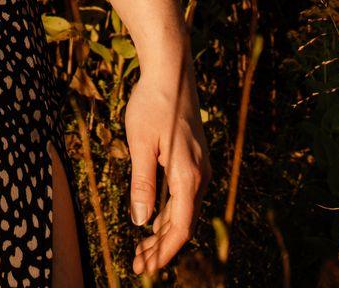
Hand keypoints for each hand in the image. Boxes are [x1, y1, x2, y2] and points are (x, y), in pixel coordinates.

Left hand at [123, 62, 211, 275]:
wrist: (172, 70)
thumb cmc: (153, 103)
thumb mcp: (140, 143)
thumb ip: (142, 183)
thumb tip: (140, 222)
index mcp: (188, 176)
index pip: (179, 228)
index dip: (162, 253)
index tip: (144, 269)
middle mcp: (201, 176)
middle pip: (183, 224)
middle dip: (161, 247)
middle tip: (137, 263)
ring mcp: (201, 167)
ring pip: (184, 211)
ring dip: (164, 230)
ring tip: (142, 248)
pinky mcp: (196, 159)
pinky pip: (185, 196)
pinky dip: (169, 212)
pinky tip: (153, 219)